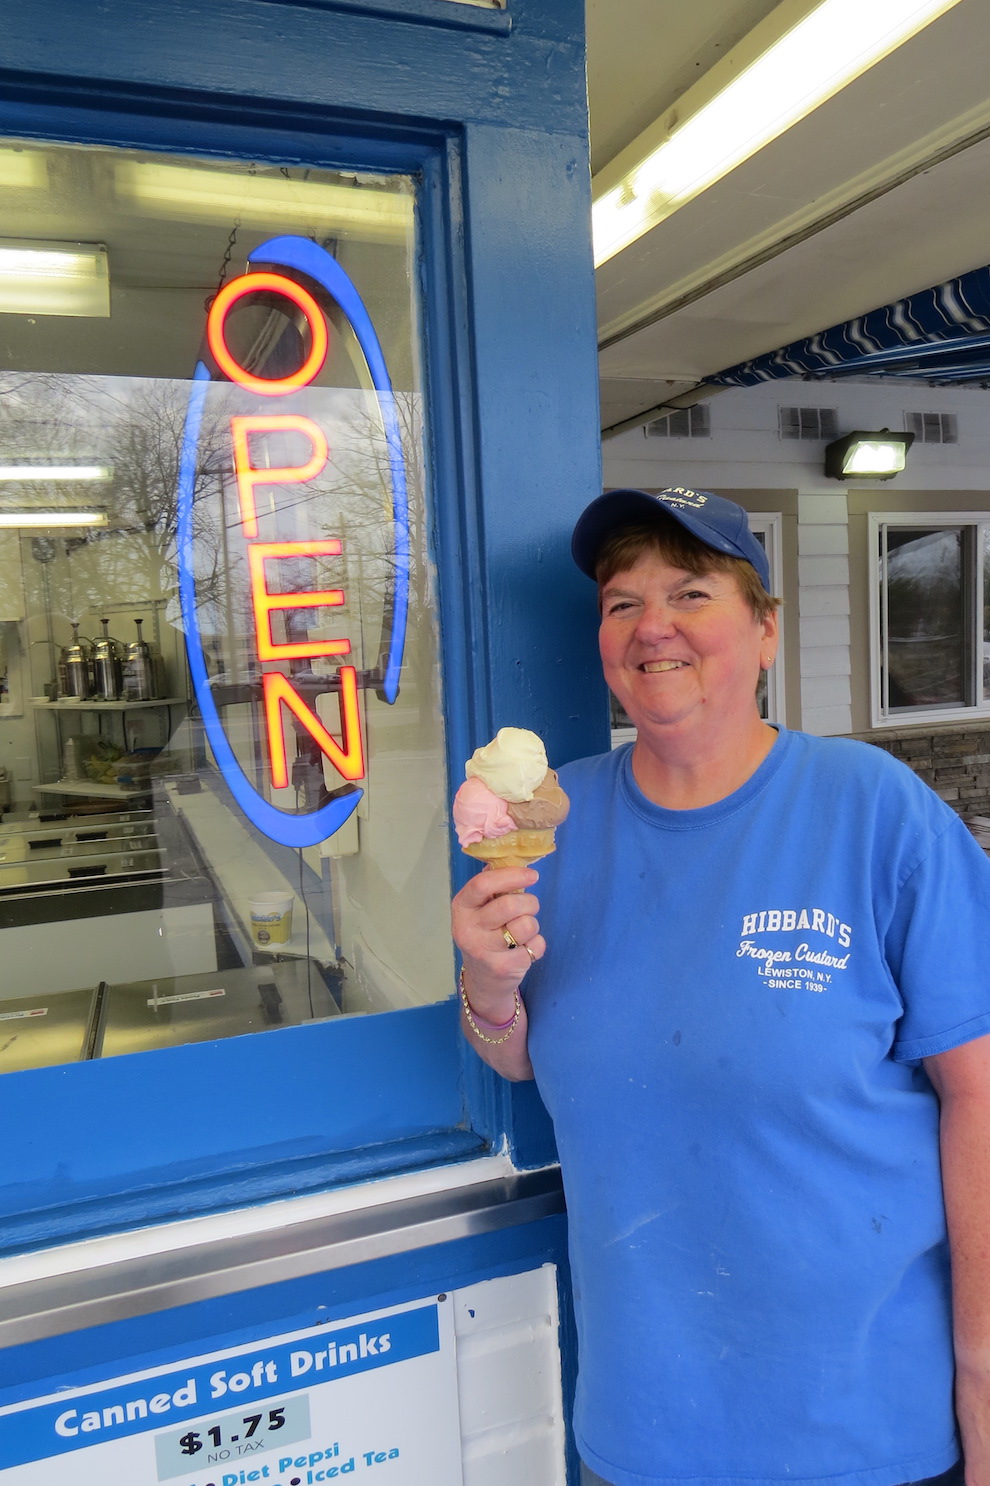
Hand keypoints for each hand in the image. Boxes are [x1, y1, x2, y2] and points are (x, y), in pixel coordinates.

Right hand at [451, 865, 544, 1019]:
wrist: (482, 979)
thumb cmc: (485, 932)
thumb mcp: (480, 908)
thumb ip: (493, 885)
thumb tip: (512, 857)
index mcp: (461, 907)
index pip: (483, 884)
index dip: (511, 876)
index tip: (532, 876)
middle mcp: (467, 929)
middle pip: (509, 905)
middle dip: (529, 902)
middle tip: (530, 906)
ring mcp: (483, 951)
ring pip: (525, 925)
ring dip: (533, 924)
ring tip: (523, 929)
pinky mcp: (502, 968)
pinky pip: (535, 945)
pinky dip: (537, 944)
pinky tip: (524, 948)